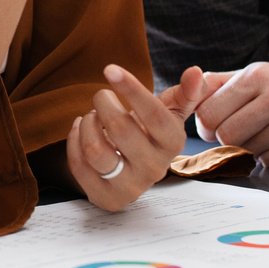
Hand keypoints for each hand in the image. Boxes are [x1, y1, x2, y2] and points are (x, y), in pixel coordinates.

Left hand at [67, 64, 207, 210]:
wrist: (132, 167)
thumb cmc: (150, 132)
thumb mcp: (169, 112)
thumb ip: (184, 93)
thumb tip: (195, 72)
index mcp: (173, 144)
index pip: (154, 115)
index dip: (131, 89)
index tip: (110, 69)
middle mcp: (155, 169)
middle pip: (120, 129)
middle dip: (103, 103)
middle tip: (101, 97)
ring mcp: (130, 188)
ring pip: (96, 151)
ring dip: (87, 124)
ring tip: (91, 117)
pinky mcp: (106, 198)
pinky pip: (79, 166)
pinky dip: (74, 140)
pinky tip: (80, 131)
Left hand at [194, 63, 268, 166]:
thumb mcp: (262, 74)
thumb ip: (221, 83)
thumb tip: (183, 88)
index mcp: (260, 75)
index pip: (208, 113)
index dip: (209, 125)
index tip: (221, 125)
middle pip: (226, 135)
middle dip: (230, 139)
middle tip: (247, 133)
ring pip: (249, 150)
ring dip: (256, 148)